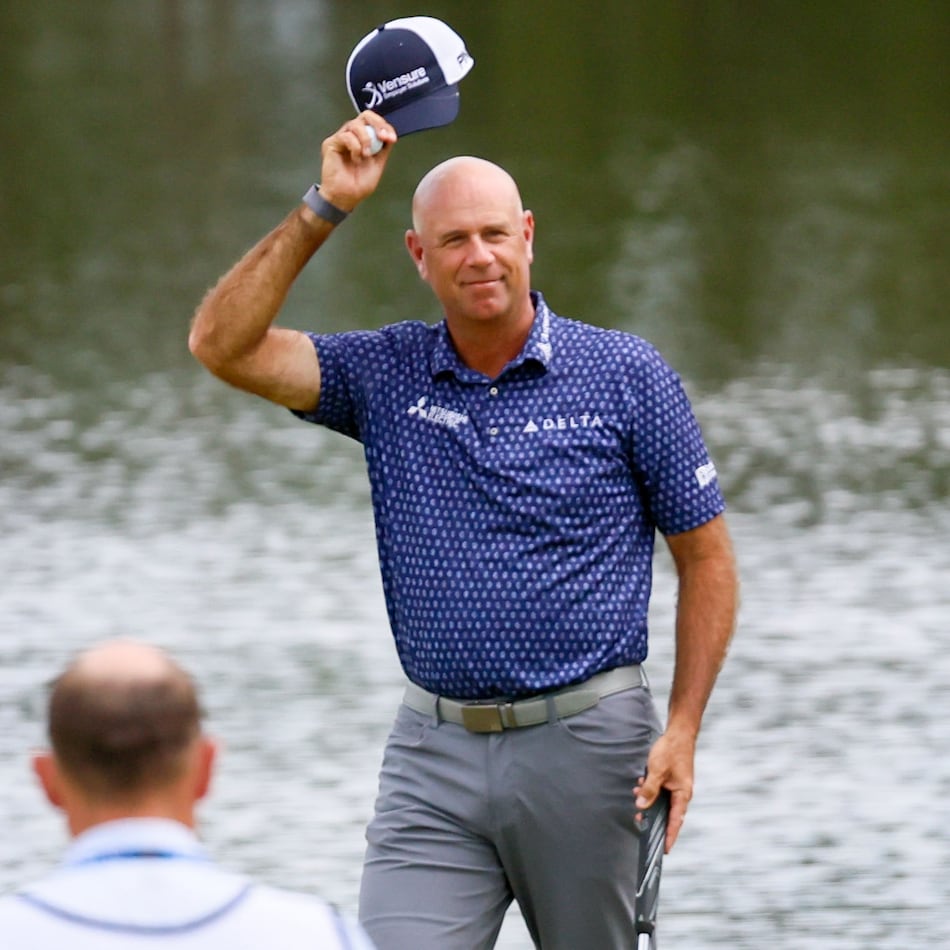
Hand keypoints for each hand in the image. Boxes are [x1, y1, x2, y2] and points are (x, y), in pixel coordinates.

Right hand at [318, 111, 396, 211]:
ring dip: (365, 139)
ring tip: (366, 155)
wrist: (346, 196)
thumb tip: (390, 135)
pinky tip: (355, 158)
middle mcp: (353, 135)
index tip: (391, 138)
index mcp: (364, 139)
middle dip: (377, 124)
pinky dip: (355, 147)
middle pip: (365, 116)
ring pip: (355, 124)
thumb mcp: (378, 164)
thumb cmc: (359, 184)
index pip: (374, 123)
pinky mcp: (331, 143)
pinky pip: (346, 136)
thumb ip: (383, 148)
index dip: (384, 126)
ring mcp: (341, 138)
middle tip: (383, 137)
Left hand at [633, 727, 696, 852]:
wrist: (679, 733)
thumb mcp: (656, 771)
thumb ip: (649, 789)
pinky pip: (660, 790)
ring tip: (636, 795)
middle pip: (668, 813)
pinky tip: (640, 783)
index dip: (670, 836)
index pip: (675, 821)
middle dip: (653, 817)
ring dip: (649, 799)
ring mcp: (677, 786)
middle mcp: (681, 793)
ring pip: (661, 800)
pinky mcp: (671, 779)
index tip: (665, 850)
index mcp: (682, 794)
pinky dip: (650, 789)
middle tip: (640, 822)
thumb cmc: (671, 751)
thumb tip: (641, 806)